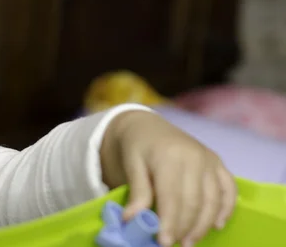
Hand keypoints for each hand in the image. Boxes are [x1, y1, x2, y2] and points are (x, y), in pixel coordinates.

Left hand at [100, 110, 236, 246]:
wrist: (146, 126)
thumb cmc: (136, 148)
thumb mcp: (130, 165)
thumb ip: (136, 193)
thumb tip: (132, 220)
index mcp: (168, 157)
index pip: (172, 198)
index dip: (170, 223)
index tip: (163, 242)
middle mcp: (194, 157)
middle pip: (194, 202)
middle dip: (185, 228)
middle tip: (174, 245)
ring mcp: (209, 159)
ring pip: (213, 200)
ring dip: (203, 225)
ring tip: (189, 242)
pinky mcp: (217, 162)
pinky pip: (229, 189)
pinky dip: (226, 209)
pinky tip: (216, 225)